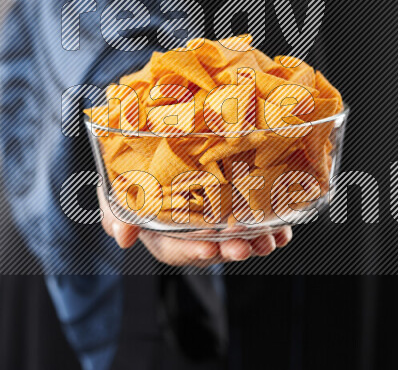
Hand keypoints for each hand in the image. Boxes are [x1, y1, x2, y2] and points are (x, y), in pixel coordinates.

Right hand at [97, 184, 292, 266]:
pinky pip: (259, 225)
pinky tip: (283, 233)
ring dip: (256, 242)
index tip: (208, 247)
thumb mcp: (114, 192)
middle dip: (229, 248)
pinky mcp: (238, 206)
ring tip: (269, 239)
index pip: (176, 248)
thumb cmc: (132, 175)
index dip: (192, 249)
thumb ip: (116, 213)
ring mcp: (218, 221)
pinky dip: (274, 231)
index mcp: (162, 233)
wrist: (152, 147)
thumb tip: (123, 237)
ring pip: (239, 238)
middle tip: (243, 246)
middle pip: (213, 247)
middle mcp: (193, 231)